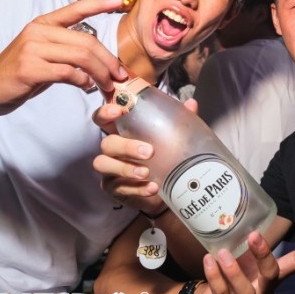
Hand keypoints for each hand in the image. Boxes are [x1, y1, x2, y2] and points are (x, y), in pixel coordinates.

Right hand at [0, 0, 127, 115]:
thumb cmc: (19, 73)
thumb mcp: (42, 54)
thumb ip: (65, 49)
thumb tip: (98, 58)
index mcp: (42, 24)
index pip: (75, 9)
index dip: (98, 4)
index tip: (119, 0)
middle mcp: (38, 31)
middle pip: (87, 41)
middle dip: (108, 60)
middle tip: (120, 75)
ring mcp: (32, 49)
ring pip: (81, 56)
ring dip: (100, 74)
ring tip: (107, 85)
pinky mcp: (29, 68)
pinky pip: (67, 72)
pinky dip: (82, 81)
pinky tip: (86, 87)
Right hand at [92, 98, 197, 212]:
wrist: (166, 189)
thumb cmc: (163, 157)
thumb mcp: (171, 138)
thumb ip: (177, 121)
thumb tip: (191, 103)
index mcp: (122, 132)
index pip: (103, 118)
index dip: (105, 113)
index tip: (118, 111)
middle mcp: (112, 149)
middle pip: (106, 143)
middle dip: (126, 146)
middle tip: (149, 152)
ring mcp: (110, 169)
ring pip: (103, 164)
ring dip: (125, 168)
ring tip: (146, 172)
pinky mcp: (114, 188)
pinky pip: (119, 188)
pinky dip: (136, 188)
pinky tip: (152, 187)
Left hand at [189, 232, 294, 293]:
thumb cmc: (230, 280)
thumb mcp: (243, 261)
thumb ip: (246, 246)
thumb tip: (246, 214)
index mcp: (270, 279)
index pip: (293, 265)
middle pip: (271, 276)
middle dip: (264, 256)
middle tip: (254, 235)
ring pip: (245, 291)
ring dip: (233, 271)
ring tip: (221, 253)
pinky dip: (215, 278)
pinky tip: (209, 262)